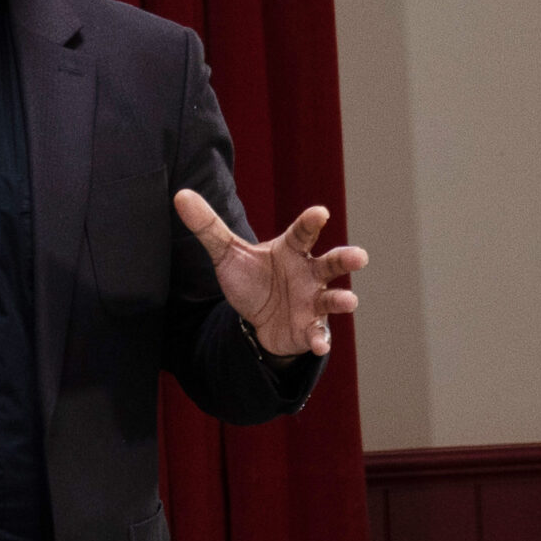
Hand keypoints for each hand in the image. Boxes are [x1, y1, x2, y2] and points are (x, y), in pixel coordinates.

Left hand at [173, 192, 366, 360]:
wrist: (259, 319)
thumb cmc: (253, 279)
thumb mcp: (227, 254)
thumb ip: (208, 227)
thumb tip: (180, 195)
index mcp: (293, 250)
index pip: (303, 232)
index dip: (311, 222)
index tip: (320, 213)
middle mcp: (310, 273)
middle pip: (331, 262)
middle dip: (345, 259)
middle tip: (359, 257)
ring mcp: (314, 302)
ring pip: (333, 298)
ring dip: (342, 300)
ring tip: (349, 301)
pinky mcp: (311, 328)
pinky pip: (319, 333)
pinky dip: (320, 340)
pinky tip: (318, 345)